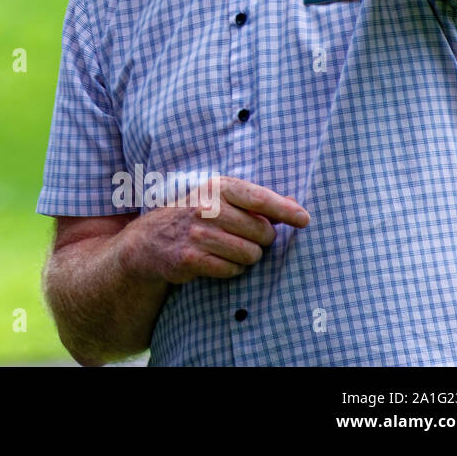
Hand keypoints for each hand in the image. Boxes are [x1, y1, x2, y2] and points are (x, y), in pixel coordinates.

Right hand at [122, 176, 309, 284]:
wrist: (151, 240)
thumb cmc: (196, 216)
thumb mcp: (222, 199)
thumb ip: (258, 201)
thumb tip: (295, 205)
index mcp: (217, 187)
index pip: (259, 198)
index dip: (286, 210)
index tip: (305, 220)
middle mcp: (207, 207)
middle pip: (262, 233)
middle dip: (262, 241)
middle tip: (246, 238)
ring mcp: (197, 233)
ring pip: (250, 254)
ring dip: (247, 257)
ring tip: (230, 250)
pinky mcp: (191, 258)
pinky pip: (232, 269)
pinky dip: (231, 269)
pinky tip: (217, 261)